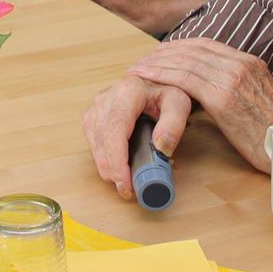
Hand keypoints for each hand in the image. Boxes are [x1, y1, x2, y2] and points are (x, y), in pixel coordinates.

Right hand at [82, 75, 192, 200]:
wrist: (156, 82)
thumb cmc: (167, 92)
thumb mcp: (179, 104)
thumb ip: (174, 124)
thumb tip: (161, 146)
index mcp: (126, 91)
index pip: (115, 131)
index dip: (116, 161)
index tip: (124, 183)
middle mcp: (106, 98)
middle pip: (102, 141)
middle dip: (112, 169)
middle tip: (128, 189)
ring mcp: (96, 106)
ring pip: (94, 144)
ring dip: (107, 165)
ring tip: (125, 179)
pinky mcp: (93, 115)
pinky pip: (93, 142)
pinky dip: (103, 158)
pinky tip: (117, 166)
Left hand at [127, 39, 272, 172]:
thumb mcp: (258, 99)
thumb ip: (237, 87)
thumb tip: (213, 91)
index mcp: (250, 63)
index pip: (207, 44)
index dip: (180, 46)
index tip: (162, 52)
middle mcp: (241, 64)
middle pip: (193, 49)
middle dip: (165, 52)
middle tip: (144, 59)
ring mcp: (233, 78)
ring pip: (186, 61)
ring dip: (158, 62)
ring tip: (139, 67)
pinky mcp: (223, 97)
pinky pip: (185, 79)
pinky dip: (162, 74)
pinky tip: (147, 76)